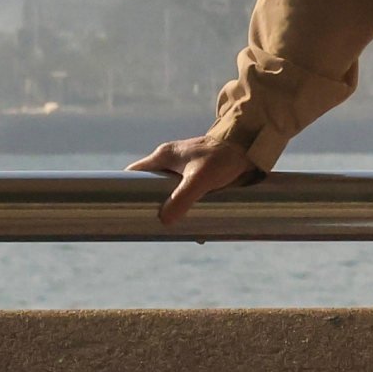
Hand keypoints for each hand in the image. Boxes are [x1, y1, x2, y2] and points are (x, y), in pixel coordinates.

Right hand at [127, 131, 258, 228]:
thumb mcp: (200, 180)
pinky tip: (193, 219)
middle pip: (149, 183)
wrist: (247, 146)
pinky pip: (183, 189)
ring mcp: (183, 165)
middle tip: (152, 222)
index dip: (126, 188)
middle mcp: (170, 159)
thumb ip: (181, 199)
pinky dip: (184, 203)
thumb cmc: (222, 158)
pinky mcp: (197, 171)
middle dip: (150, 202)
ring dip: (170, 205)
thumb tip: (164, 220)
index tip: (125, 206)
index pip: (134, 172)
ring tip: (174, 225)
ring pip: (167, 188)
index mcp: (163, 156)